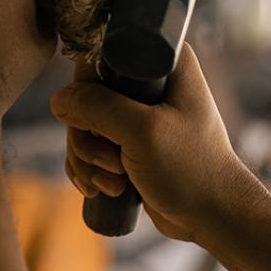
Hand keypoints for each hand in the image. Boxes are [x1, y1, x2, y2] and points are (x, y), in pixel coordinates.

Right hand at [49, 45, 264, 242]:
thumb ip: (98, 108)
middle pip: (84, 95)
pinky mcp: (126, 141)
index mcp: (164, 63)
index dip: (88, 87)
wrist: (212, 215)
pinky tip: (106, 189)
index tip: (99, 121)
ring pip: (81, 125)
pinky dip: (89, 170)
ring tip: (115, 182)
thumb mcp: (143, 133)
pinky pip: (86, 147)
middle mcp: (148, 82)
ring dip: (89, 159)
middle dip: (88, 137)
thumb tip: (58, 99)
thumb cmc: (191, 169)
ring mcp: (135, 113)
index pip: (102, 54)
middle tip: (113, 161)